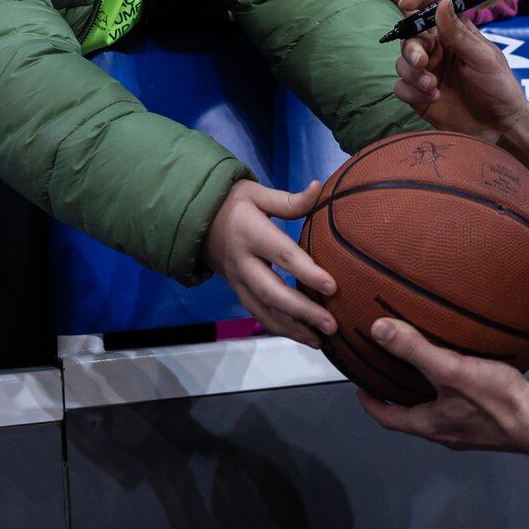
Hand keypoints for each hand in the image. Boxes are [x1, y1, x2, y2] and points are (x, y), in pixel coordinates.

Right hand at [202, 179, 333, 347]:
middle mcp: (242, 262)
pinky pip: (258, 314)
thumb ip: (289, 200)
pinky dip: (280, 329)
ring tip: (320, 341)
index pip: (282, 254)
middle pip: (271, 292)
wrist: (195, 221)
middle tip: (330, 324)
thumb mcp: (257, 194)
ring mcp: (237, 281)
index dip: (307, 271)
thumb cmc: (234, 204)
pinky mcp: (237, 292)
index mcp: (251, 233)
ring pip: (263, 310)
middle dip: (301, 311)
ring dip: (291, 329)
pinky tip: (303, 337)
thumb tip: (319, 188)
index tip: (332, 285)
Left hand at [356, 317, 528, 453]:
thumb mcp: (450, 370)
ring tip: (427, 363)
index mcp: (431, 424)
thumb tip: (380, 331)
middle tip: (390, 372)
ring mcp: (470, 426)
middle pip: (412, 413)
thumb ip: (415, 350)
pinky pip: (464, 399)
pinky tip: (469, 364)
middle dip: (399, 394)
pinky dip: (457, 383)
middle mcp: (447, 429)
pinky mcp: (490, 418)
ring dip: (429, 388)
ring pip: (439, 407)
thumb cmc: (500, 404)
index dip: (371, 403)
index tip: (360, 388)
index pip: (389, 418)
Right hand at [394, 0, 528, 147]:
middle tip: (421, 62)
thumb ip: (459, 34)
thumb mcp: (482, 58)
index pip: (433, 10)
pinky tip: (432, 99)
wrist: (498, 128)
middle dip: (411, 49)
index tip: (406, 3)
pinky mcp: (419, 96)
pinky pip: (400, 87)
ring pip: (402, 63)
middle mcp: (438, 51)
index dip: (419, 1)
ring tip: (432, 86)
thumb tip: (442, 4)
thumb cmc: (498, 87)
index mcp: (455, 35)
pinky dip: (411, 92)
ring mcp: (427, 73)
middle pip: (411, 39)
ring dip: (412, 74)